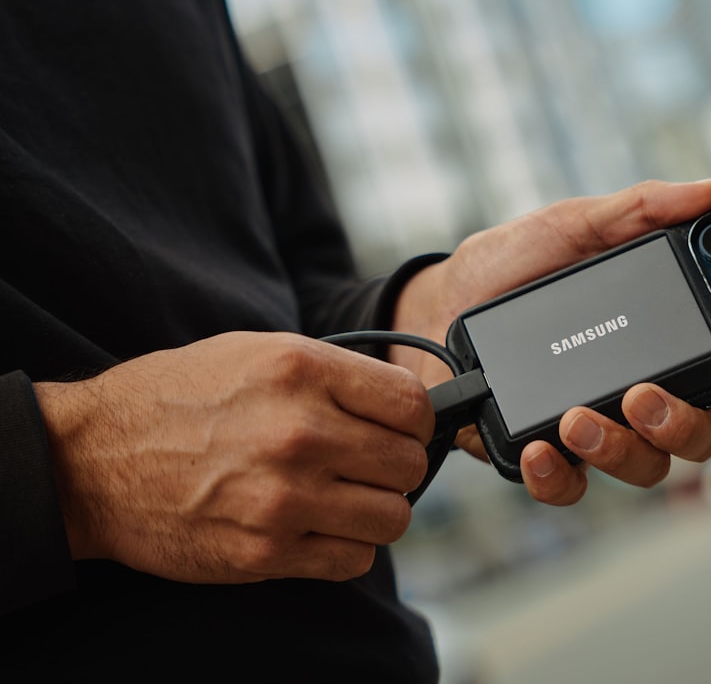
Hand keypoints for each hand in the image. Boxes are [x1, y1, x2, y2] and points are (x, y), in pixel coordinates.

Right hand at [34, 331, 431, 582]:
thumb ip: (333, 374)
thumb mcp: (257, 353)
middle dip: (396, 467)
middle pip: (409, 464)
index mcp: (301, 371)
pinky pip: (353, 560)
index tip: (401, 429)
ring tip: (343, 498)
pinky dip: (346, 548)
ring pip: (392, 518)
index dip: (415, 421)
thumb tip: (399, 406)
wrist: (94, 459)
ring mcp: (284, 497)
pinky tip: (318, 528)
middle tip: (367, 466)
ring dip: (376, 511)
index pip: (412, 405)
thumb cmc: (177, 399)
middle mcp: (299, 432)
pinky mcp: (267, 552)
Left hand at [391, 179, 710, 503]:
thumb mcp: (572, 226)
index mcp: (660, 336)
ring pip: (646, 468)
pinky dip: (559, 476)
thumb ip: (639, 211)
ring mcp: (596, 427)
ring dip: (623, 450)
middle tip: (646, 395)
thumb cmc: (510, 265)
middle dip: (686, 425)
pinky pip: (572, 488)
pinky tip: (539, 450)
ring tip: (579, 417)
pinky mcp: (546, 454)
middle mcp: (639, 389)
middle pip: (700, 433)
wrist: (432, 306)